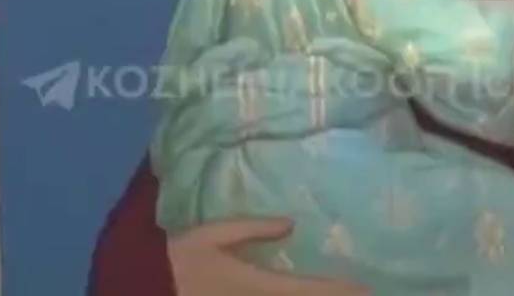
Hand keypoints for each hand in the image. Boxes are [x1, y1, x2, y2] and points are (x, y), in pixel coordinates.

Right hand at [166, 217, 366, 295]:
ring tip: (344, 294)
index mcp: (260, 285)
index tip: (366, 288)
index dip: (340, 290)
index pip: (310, 289)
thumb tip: (290, 223)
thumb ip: (251, 228)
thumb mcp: (210, 237)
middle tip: (366, 293)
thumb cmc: (176, 262)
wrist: (147, 289)